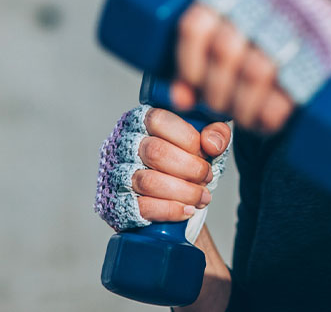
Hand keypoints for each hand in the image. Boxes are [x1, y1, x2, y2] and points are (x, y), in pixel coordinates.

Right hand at [95, 105, 231, 230]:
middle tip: (207, 177)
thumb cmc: (184, 160)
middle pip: (155, 152)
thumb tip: (211, 144)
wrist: (166, 197)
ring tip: (203, 196)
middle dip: (190, 168)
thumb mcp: (203, 140)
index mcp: (139, 121)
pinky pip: (143, 207)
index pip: (158, 120)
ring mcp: (115, 174)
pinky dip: (171, 210)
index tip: (206, 153)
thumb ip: (215, 133)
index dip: (187, 138)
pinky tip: (188, 210)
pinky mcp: (116, 203)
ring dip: (184, 191)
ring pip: (149, 181)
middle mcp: (121, 144)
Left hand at [170, 0, 330, 134]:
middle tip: (223, 111)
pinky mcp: (330, 50)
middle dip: (216, 94)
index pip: (197, 20)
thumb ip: (212, 56)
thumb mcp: (250, 32)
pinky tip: (269, 123)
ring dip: (243, 108)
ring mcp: (304, 20)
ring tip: (247, 119)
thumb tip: (174, 97)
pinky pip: (291, 85)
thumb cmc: (287, 46)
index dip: (185, 63)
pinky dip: (274, 113)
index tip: (187, 91)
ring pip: (255, 69)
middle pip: (225, 49)